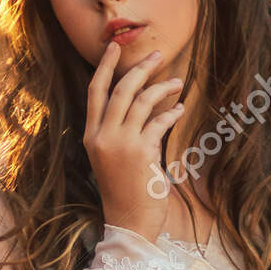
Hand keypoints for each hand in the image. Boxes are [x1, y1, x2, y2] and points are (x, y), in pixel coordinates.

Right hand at [85, 43, 184, 241]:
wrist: (129, 222)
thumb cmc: (124, 191)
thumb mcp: (111, 158)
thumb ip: (118, 131)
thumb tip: (140, 101)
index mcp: (91, 136)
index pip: (95, 92)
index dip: (106, 67)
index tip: (115, 47)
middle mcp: (102, 136)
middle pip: (120, 90)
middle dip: (140, 69)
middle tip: (158, 56)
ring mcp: (121, 144)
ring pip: (142, 101)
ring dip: (162, 88)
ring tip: (177, 82)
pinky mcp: (141, 152)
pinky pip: (159, 122)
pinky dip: (172, 113)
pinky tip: (180, 110)